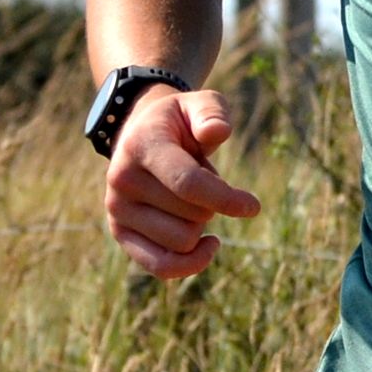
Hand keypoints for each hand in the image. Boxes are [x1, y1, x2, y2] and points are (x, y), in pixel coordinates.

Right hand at [101, 85, 261, 278]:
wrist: (140, 135)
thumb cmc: (179, 122)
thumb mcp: (197, 104)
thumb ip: (211, 112)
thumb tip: (217, 131)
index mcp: (142, 145)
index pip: (187, 183)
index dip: (226, 199)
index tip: (253, 206)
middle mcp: (121, 180)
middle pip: (193, 216)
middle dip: (213, 202)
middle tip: (200, 178)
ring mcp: (117, 210)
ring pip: (183, 242)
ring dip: (201, 225)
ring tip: (189, 198)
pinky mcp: (121, 233)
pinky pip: (161, 267)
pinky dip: (191, 263)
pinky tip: (208, 244)